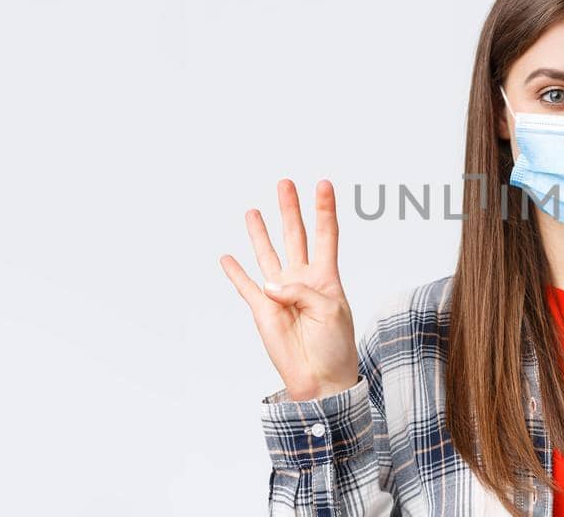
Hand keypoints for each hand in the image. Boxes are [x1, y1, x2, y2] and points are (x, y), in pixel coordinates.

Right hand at [220, 179, 358, 401]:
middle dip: (290, 210)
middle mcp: (302, 280)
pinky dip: (235, 272)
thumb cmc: (335, 345)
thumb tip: (271, 283)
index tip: (324, 184)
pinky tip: (228, 257)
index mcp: (326, 277)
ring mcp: (280, 293)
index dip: (324, 210)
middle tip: (285, 183)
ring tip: (254, 211)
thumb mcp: (330, 310)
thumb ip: (301, 290)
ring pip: (268, 254)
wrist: (321, 379)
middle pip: (295, 236)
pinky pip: (245, 286)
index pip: (326, 235)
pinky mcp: (262, 310)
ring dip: (261, 233)